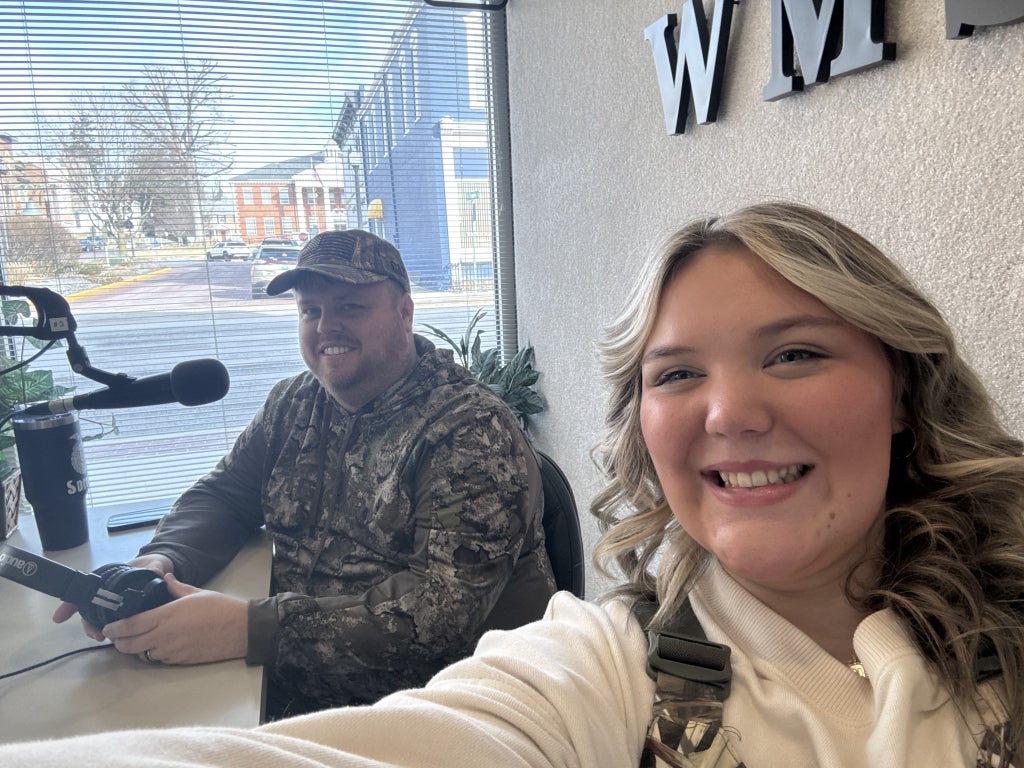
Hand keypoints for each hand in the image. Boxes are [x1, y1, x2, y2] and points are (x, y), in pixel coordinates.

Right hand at [52, 554, 175, 639]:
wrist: (161, 572)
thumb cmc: (153, 565)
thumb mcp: (155, 563)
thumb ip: (155, 566)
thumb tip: (156, 571)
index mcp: (110, 579)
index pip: (84, 590)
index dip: (69, 604)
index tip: (58, 618)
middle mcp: (108, 593)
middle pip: (89, 610)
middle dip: (88, 624)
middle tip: (96, 635)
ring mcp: (114, 604)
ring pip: (98, 620)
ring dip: (96, 630)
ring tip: (103, 639)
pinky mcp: (124, 613)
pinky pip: (113, 624)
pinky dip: (111, 633)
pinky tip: (115, 639)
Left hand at [100, 574, 248, 664]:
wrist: (240, 630)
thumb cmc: (221, 609)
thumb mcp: (196, 593)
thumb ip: (176, 588)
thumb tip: (166, 578)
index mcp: (166, 616)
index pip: (131, 625)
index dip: (115, 628)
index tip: (108, 627)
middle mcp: (165, 636)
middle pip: (129, 645)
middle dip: (120, 642)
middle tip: (118, 636)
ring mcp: (172, 651)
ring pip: (143, 654)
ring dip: (138, 648)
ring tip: (140, 640)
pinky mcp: (180, 661)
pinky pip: (160, 659)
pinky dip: (155, 653)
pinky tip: (161, 645)